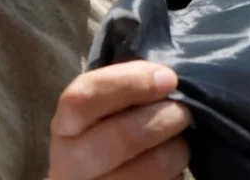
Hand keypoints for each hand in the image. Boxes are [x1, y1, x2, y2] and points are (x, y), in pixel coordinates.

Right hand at [48, 61, 189, 179]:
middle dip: (166, 117)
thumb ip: (131, 86)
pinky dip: (177, 171)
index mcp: (66, 127)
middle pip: (123, 137)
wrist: (105, 176)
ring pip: (154, 166)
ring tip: (178, 141)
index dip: (130, 82)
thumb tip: (164, 79)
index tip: (167, 79)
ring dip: (179, 148)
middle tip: (183, 111)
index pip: (83, 99)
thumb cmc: (115, 128)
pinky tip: (171, 167)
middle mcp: (70, 164)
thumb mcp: (111, 104)